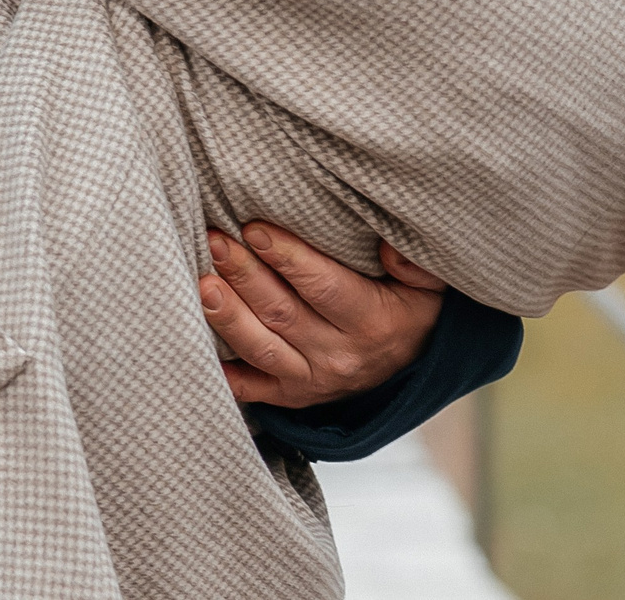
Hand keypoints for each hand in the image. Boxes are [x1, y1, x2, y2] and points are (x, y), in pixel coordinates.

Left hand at [199, 223, 445, 408]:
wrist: (411, 369)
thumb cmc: (411, 309)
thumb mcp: (428, 285)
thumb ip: (414, 262)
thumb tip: (389, 247)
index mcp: (373, 322)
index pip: (324, 287)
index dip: (287, 258)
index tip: (255, 228)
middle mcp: (340, 356)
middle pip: (282, 313)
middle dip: (245, 275)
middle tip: (216, 240)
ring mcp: (313, 380)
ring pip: (261, 348)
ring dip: (228, 315)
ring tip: (201, 283)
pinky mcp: (292, 396)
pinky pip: (252, 389)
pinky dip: (224, 372)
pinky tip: (196, 345)